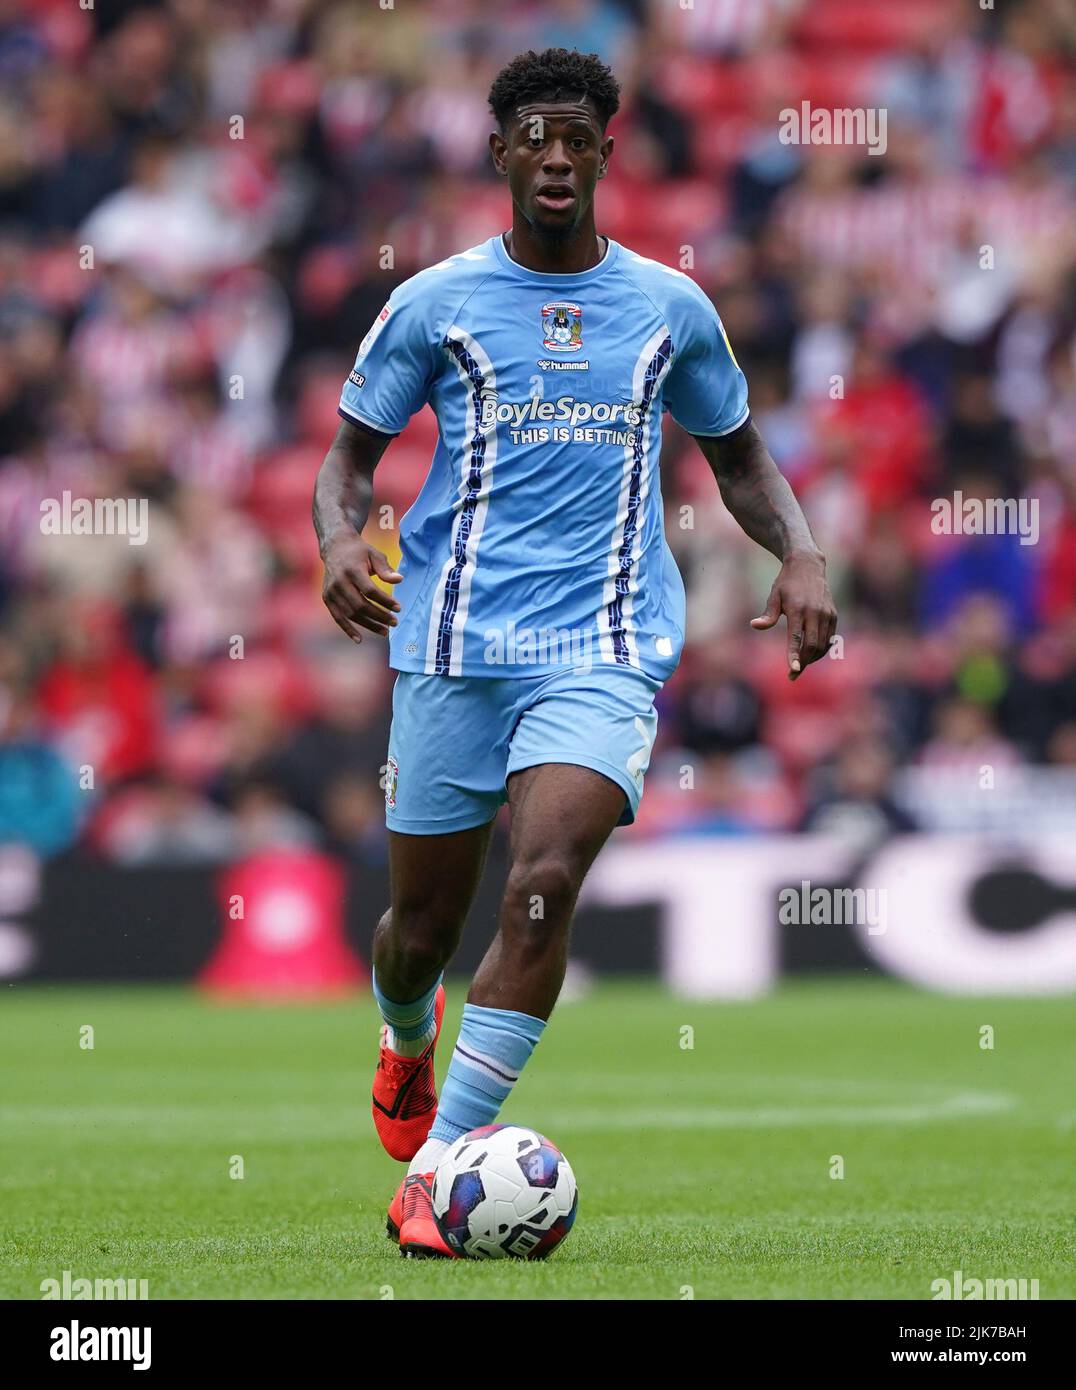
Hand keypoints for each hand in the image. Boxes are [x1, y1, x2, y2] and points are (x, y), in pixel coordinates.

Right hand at [320, 534, 401, 642]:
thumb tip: (399, 580)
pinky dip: (348, 629)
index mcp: (352, 570)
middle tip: (394, 622)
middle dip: (379, 616)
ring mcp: (331, 591)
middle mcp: (339, 582)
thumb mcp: (375, 555)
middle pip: (360, 605)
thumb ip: (386, 569)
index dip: (385, 601)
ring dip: (368, 625)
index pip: (370, 591)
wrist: (335, 547)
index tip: (398, 608)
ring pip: (350, 614)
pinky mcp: (327, 598)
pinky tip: (359, 639)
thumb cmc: (360, 552)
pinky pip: (337, 617)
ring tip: (384, 631)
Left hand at [750, 552, 836, 680]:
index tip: (793, 671)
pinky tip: (812, 654)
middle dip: (803, 663)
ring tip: (800, 665)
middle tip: (793, 675)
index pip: (796, 638)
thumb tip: (754, 625)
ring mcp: (827, 614)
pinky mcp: (833, 615)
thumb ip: (767, 614)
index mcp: (798, 609)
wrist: (808, 566)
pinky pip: (829, 638)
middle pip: (812, 646)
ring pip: (822, 645)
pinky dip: (821, 649)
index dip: (794, 656)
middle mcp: (815, 613)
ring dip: (812, 658)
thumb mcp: (774, 596)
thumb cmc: (786, 583)